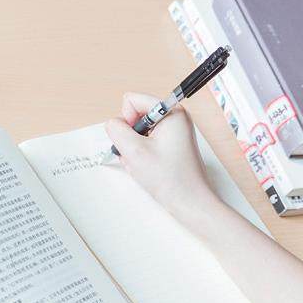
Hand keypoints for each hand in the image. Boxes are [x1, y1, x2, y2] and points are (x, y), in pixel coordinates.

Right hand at [105, 92, 216, 212]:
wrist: (189, 202)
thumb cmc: (170, 179)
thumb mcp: (134, 151)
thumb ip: (117, 130)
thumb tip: (112, 123)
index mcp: (171, 112)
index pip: (132, 100)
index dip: (126, 121)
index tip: (136, 140)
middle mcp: (174, 118)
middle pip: (135, 116)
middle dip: (130, 137)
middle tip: (139, 156)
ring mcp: (173, 132)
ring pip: (138, 132)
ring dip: (134, 149)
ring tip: (144, 164)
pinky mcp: (170, 144)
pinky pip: (145, 143)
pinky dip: (141, 155)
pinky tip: (147, 167)